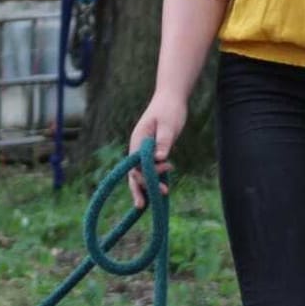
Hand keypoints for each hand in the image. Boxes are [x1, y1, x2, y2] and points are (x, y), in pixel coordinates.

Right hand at [126, 92, 186, 208]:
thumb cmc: (168, 109)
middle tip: (141, 205)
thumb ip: (164, 141)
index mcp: (137, 141)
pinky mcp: (153, 152)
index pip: (135, 165)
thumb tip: (160, 159)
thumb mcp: (168, 124)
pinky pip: (150, 169)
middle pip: (133, 173)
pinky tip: (163, 187)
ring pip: (141, 173)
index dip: (145, 176)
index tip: (163, 176)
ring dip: (148, 185)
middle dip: (138, 188)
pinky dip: (155, 179)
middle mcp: (138, 148)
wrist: (171, 99)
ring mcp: (144, 151)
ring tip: (163, 194)